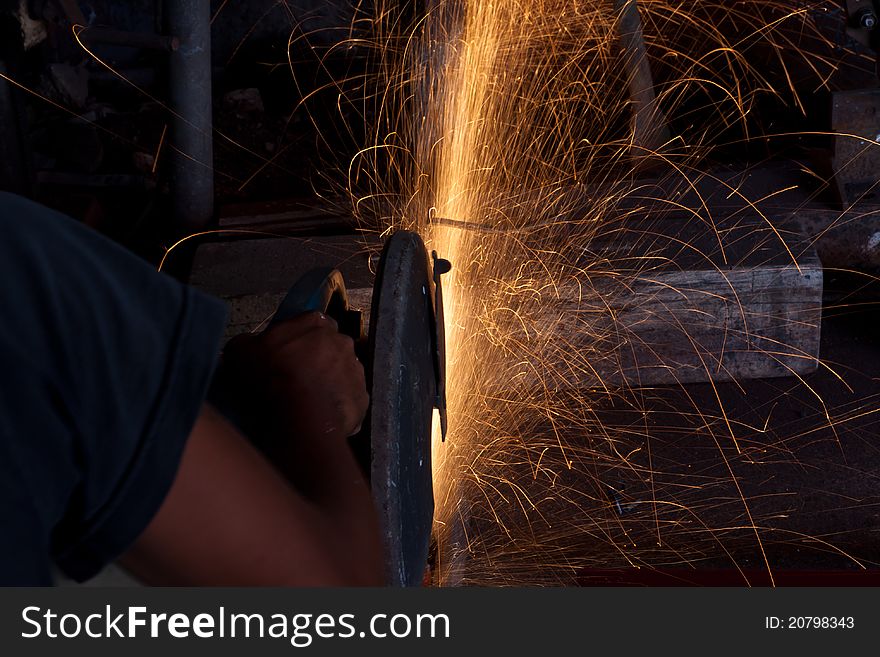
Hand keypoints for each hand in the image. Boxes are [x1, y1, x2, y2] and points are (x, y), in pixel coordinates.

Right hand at [223, 312, 368, 440]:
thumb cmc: (271, 375)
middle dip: (318, 359)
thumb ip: (246, 342)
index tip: (286, 356)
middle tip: (298, 379)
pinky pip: (349, 399)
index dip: (297, 340)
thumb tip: (247, 346)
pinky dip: (338, 406)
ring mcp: (356, 368)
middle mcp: (342, 340)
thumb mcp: (240, 351)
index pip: (309, 324)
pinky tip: (322, 416)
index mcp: (315, 322)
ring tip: (310, 401)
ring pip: (342, 373)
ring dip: (330, 382)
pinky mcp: (363, 396)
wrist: (300, 412)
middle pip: (330, 347)